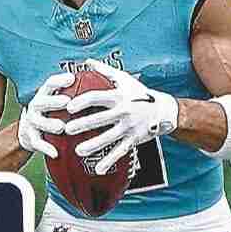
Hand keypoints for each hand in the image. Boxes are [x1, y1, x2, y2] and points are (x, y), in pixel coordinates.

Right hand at [18, 72, 75, 158]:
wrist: (28, 132)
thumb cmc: (51, 113)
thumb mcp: (57, 100)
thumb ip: (73, 93)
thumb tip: (99, 80)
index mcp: (44, 94)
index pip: (50, 83)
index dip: (59, 80)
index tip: (72, 78)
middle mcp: (36, 106)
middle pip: (42, 101)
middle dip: (53, 101)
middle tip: (66, 102)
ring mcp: (31, 122)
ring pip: (38, 122)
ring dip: (49, 124)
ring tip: (61, 127)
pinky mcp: (30, 137)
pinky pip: (37, 143)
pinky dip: (46, 148)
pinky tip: (55, 153)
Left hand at [64, 59, 178, 173]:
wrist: (163, 111)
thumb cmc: (139, 93)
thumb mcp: (124, 79)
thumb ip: (104, 70)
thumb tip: (86, 61)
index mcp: (118, 96)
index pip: (97, 97)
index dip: (82, 102)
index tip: (69, 107)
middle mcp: (123, 111)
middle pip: (100, 119)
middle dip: (83, 125)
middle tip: (67, 129)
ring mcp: (129, 127)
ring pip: (109, 138)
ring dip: (94, 145)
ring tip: (78, 151)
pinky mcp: (134, 140)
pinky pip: (120, 152)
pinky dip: (110, 161)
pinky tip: (98, 169)